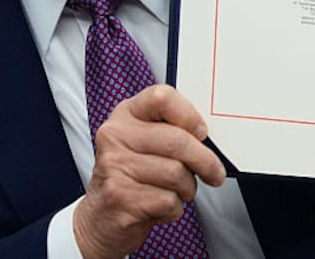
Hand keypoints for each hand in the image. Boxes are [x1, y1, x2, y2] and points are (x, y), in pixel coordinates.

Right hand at [72, 84, 225, 258]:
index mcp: (125, 115)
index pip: (161, 97)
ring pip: (176, 173)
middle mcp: (115, 136)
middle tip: (214, 172)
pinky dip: (174, 208)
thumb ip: (170, 130)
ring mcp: (114, 167)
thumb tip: (206, 136)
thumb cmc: (130, 176)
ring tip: (175, 191)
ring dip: (187, 188)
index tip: (201, 132)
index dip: (189, 115)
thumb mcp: (143, 143)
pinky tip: (160, 206)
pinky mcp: (120, 197)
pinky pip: (168, 200)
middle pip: (177, 141)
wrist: (100, 217)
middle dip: (205, 161)